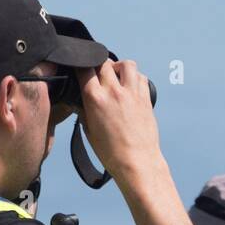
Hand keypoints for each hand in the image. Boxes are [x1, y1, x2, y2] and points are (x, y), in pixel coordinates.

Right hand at [75, 60, 161, 183]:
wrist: (136, 162)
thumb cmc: (111, 152)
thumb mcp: (89, 130)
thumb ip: (83, 110)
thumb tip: (79, 100)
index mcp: (95, 98)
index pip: (84, 68)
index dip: (80, 65)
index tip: (80, 69)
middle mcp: (113, 91)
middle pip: (104, 62)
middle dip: (99, 65)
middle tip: (98, 75)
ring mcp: (131, 93)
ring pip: (126, 63)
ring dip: (119, 67)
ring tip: (117, 77)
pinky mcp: (145, 98)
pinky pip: (141, 77)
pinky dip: (135, 78)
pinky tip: (130, 87)